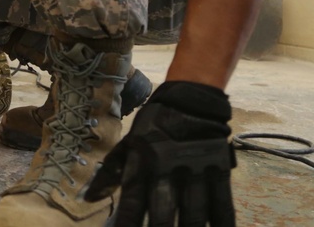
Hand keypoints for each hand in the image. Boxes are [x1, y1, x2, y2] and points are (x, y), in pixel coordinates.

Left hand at [85, 81, 236, 225]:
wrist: (190, 100)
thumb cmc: (154, 124)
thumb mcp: (129, 143)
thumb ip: (111, 172)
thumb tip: (89, 198)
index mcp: (144, 165)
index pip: (132, 203)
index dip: (127, 223)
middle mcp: (169, 171)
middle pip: (164, 213)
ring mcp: (197, 172)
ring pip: (194, 214)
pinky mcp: (220, 171)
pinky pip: (223, 204)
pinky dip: (223, 224)